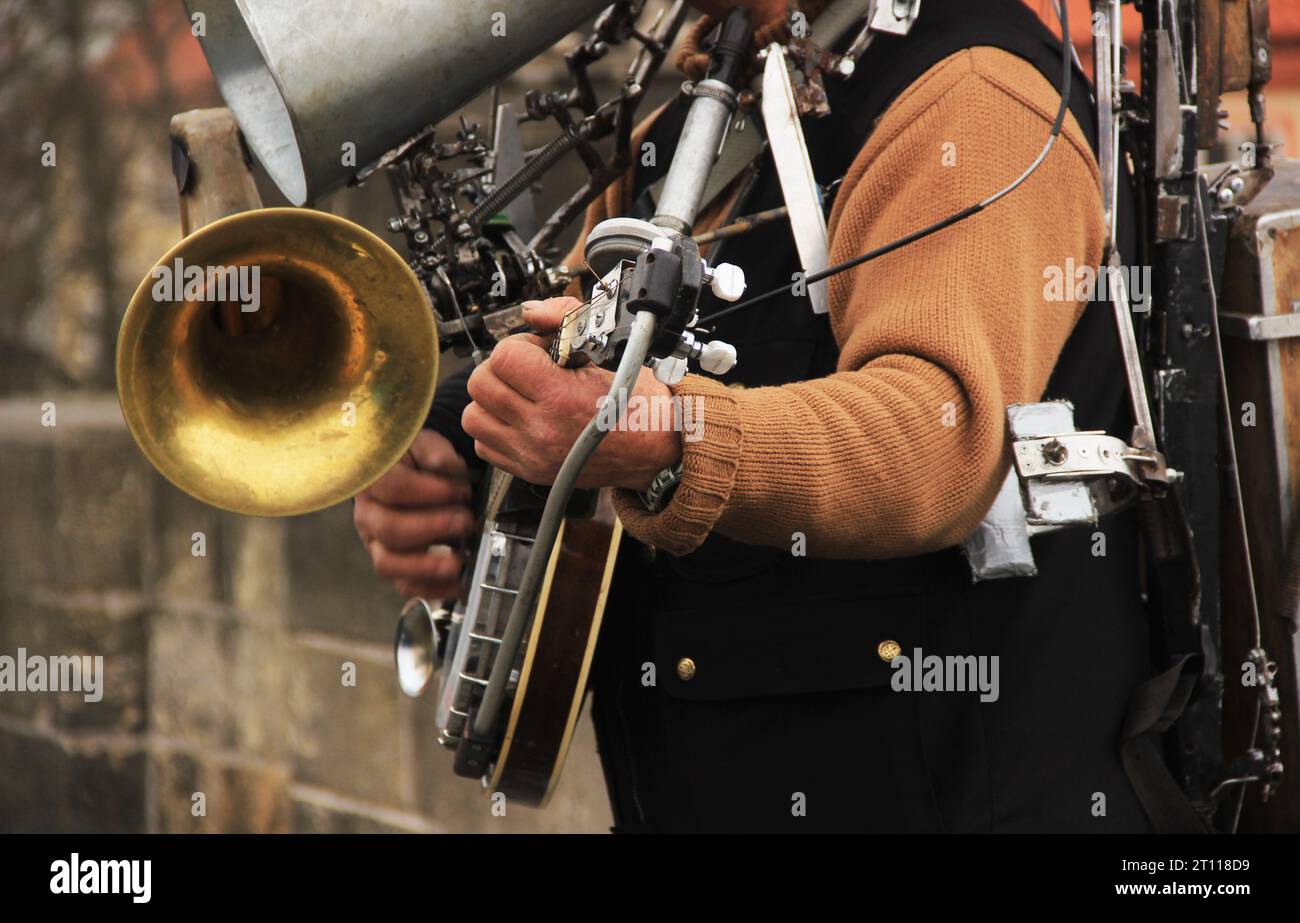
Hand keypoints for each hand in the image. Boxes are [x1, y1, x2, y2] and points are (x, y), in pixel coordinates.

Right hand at [353, 430, 473, 600]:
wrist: (408, 474)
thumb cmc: (416, 460)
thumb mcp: (424, 444)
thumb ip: (435, 453)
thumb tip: (446, 468)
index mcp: (373, 480)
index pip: (393, 488)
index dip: (430, 492)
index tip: (461, 491)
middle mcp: (368, 515)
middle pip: (389, 529)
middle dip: (432, 529)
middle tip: (464, 522)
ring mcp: (376, 544)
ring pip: (388, 563)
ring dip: (426, 566)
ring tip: (457, 562)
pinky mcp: (392, 565)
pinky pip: (403, 585)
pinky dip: (429, 589)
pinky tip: (455, 584)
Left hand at [462, 298, 682, 490]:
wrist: (657, 448)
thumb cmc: (639, 401)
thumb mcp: (610, 350)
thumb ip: (565, 320)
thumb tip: (532, 311)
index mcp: (561, 398)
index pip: (504, 357)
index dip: (520, 346)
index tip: (540, 351)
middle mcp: (541, 431)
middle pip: (481, 385)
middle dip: (502, 369)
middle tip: (529, 370)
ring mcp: (532, 455)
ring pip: (474, 417)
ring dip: (492, 400)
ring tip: (522, 395)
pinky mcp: (528, 471)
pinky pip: (484, 445)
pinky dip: (496, 429)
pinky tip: (522, 419)